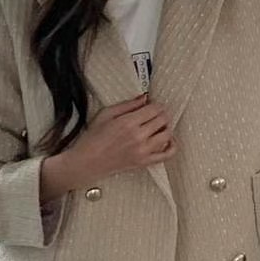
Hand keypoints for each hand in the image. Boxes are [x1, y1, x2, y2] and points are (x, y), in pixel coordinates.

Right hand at [62, 94, 177, 186]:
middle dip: (161, 113)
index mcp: (128, 122)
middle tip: (155, 113)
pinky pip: (166, 155)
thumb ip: (128, 105)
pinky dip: (172, 146)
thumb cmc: (93, 138)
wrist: (88, 161)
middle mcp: (138, 137)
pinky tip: (168, 140)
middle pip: (163, 119)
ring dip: (166, 127)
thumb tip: (144, 98)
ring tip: (159, 125)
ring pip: (167, 134)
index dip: (156, 104)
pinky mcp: (144, 162)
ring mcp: (143, 151)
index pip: (154, 109)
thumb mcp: (106, 114)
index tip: (151, 104)